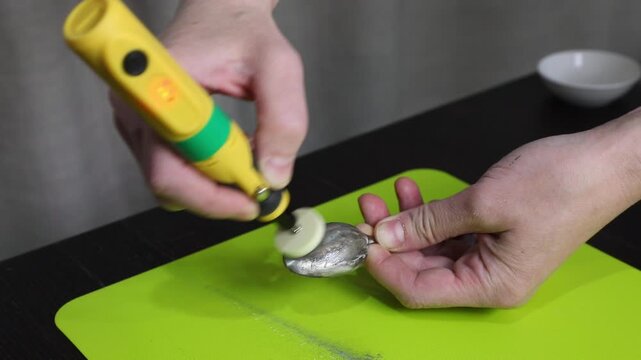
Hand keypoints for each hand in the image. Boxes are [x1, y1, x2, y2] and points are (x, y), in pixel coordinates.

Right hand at [112, 0, 306, 219]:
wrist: (222, 11)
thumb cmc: (241, 29)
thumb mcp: (278, 66)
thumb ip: (284, 119)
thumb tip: (274, 175)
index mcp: (157, 90)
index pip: (169, 170)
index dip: (212, 195)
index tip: (252, 198)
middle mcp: (137, 110)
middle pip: (169, 185)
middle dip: (219, 194)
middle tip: (258, 183)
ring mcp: (138, 122)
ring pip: (174, 184)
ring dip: (217, 183)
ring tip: (248, 153)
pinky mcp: (148, 130)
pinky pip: (177, 170)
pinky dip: (209, 171)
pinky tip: (232, 147)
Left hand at [358, 110, 640, 307]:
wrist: (604, 162)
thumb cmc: (560, 185)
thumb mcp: (484, 203)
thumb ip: (430, 223)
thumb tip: (388, 235)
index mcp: (491, 284)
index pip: (420, 291)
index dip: (386, 268)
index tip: (362, 241)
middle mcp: (489, 278)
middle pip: (422, 270)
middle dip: (391, 240)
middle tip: (368, 211)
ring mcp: (491, 257)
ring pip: (432, 249)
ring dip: (407, 224)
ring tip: (385, 197)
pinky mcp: (493, 236)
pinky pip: (449, 233)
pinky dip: (429, 215)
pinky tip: (412, 194)